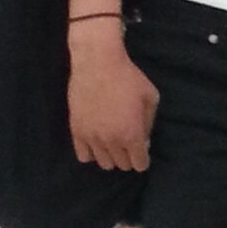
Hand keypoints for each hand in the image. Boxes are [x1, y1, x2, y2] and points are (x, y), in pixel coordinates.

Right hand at [67, 33, 159, 170]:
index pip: (140, 164)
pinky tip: (96, 142)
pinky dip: (92, 153)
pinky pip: (83, 156)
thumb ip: (148, 124)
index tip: (142, 148)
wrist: (98, 62)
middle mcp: (112, 142)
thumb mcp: (150, 98)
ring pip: (104, 163)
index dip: (143, 158)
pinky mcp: (76, 131)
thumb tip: (143, 141)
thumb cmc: (128, 77)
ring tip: (112, 142)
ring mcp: (92, 138)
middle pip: (122, 165)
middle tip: (128, 141)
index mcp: (132, 135)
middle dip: (129, 156)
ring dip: (111, 156)